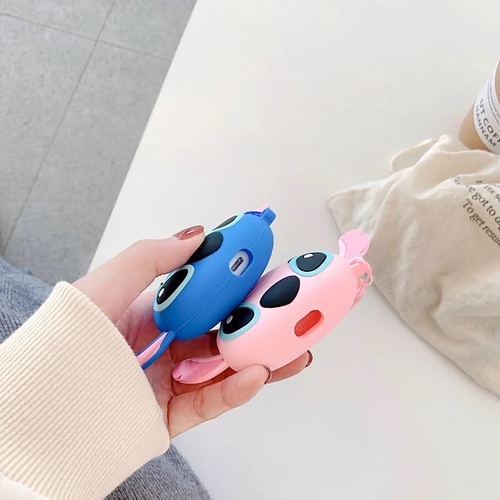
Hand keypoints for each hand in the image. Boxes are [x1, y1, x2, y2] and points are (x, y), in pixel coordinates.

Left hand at [74, 225, 310, 437]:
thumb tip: (197, 235)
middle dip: (257, 324)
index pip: (204, 297)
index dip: (235, 286)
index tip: (264, 273)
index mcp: (150, 314)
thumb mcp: (109, 284)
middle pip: (221, 334)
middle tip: (290, 314)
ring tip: (293, 349)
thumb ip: (153, 257)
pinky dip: (235, 390)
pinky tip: (258, 374)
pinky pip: (208, 403)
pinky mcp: (168, 416)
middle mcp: (163, 348)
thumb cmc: (67, 337)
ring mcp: (168, 382)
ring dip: (261, 359)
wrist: (43, 404)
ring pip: (224, 370)